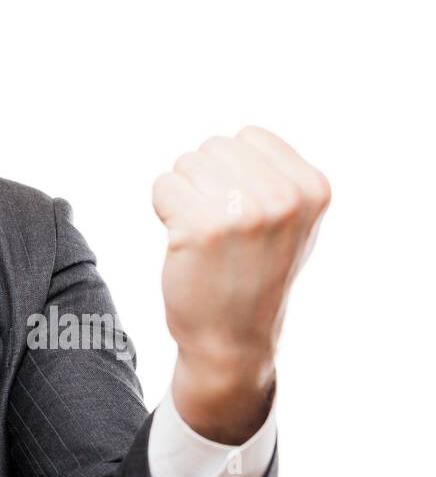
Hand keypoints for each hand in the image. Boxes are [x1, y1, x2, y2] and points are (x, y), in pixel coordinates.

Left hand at [151, 126, 330, 441]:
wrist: (232, 340)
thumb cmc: (253, 274)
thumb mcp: (291, 221)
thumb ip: (274, 175)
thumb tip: (234, 138)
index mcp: (313, 188)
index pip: (247, 136)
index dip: (232, 170)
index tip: (243, 212)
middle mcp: (285, 197)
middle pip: (213, 147)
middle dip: (205, 181)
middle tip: (220, 230)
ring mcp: (244, 211)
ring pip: (184, 163)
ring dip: (184, 196)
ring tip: (205, 237)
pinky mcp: (202, 227)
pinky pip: (162, 185)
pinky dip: (163, 209)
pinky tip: (183, 242)